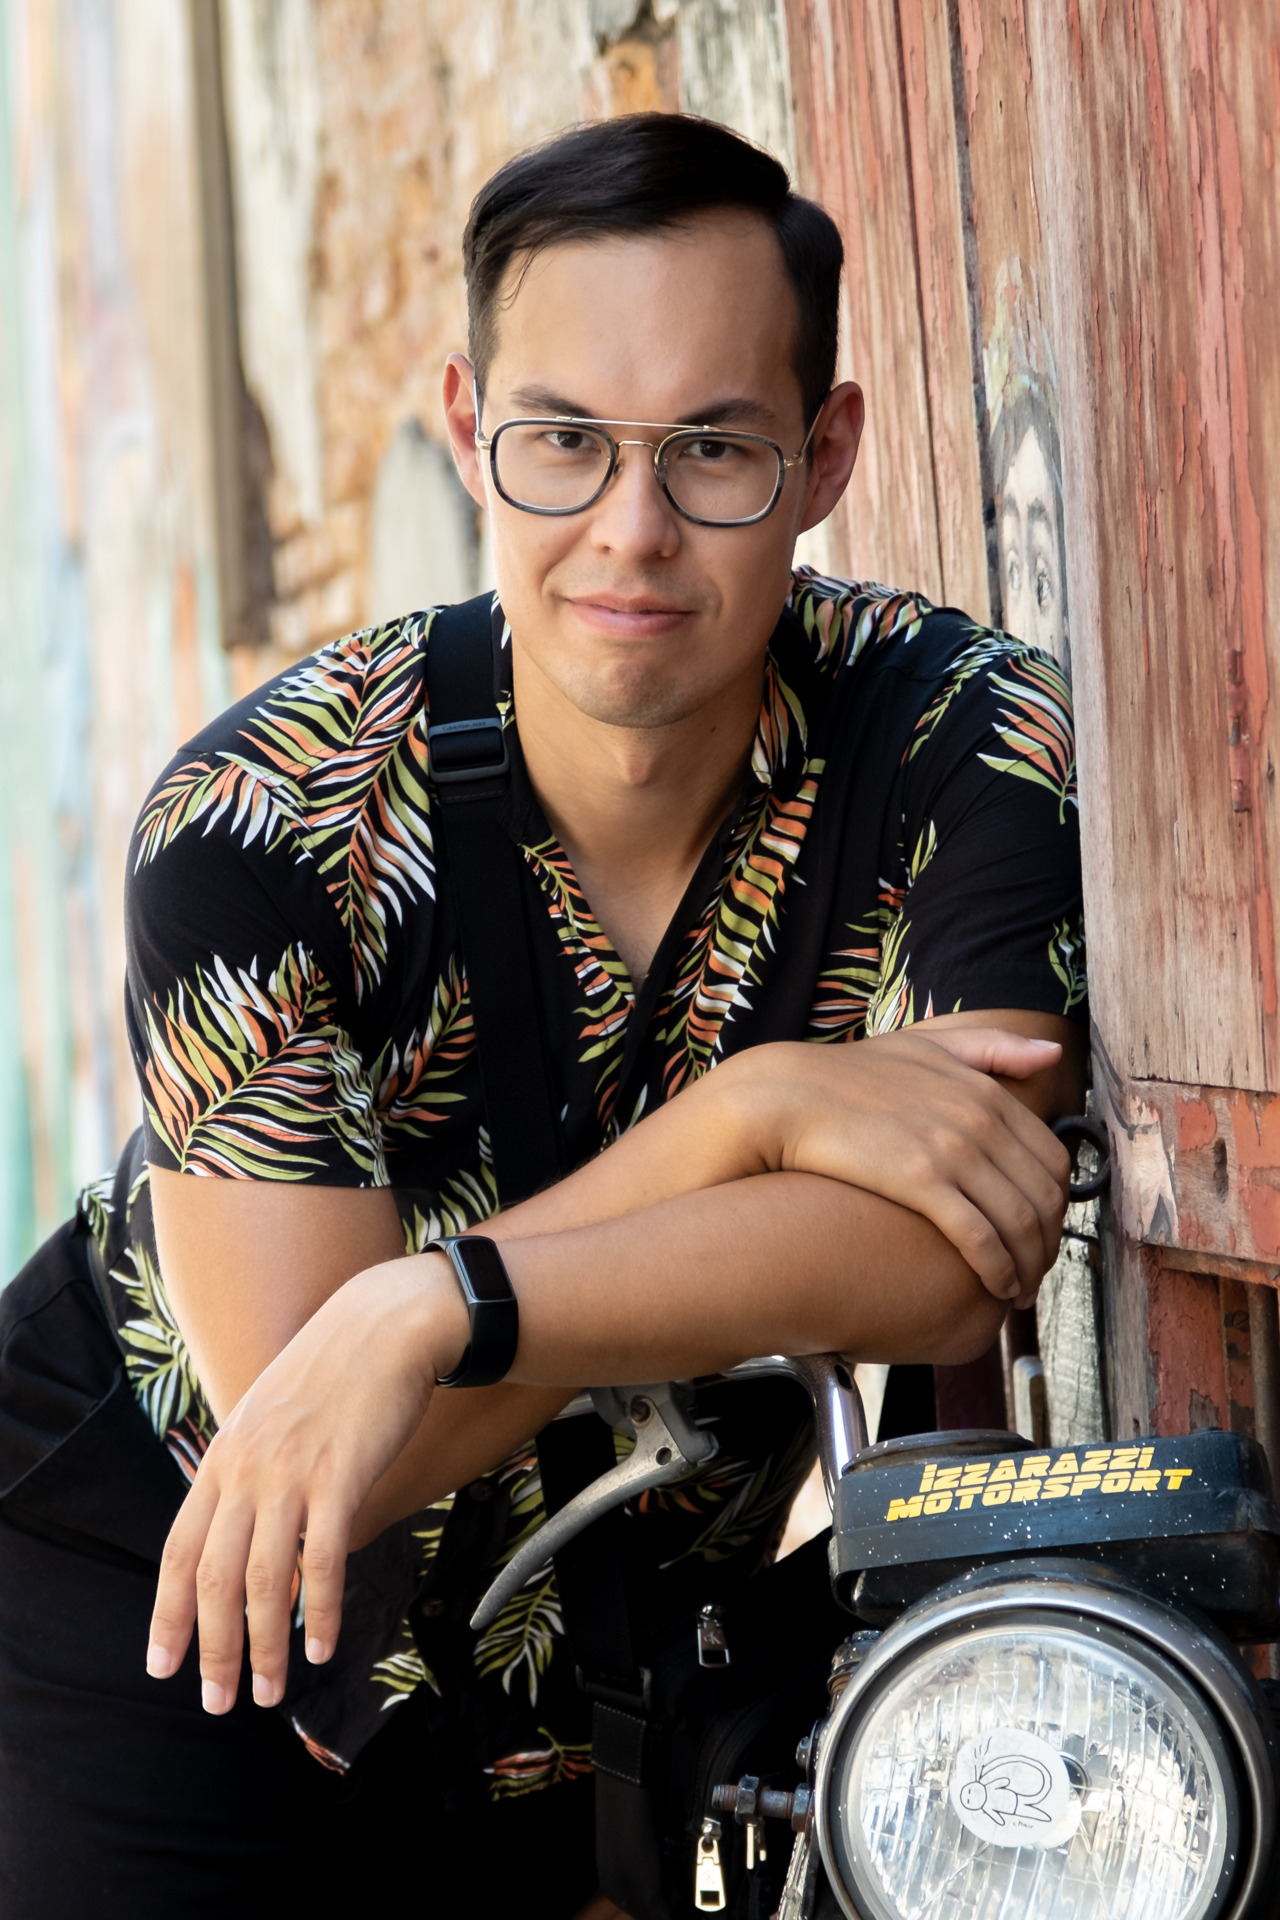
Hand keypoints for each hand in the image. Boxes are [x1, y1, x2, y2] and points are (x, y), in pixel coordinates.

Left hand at [146, 1253, 466, 1712]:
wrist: (386, 1325)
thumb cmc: (333, 1374)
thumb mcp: (267, 1416)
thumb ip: (247, 1469)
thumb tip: (240, 1527)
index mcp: (223, 1459)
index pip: (179, 1552)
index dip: (168, 1615)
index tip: (163, 1665)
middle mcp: (246, 1471)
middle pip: (216, 1580)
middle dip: (212, 1651)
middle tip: (218, 1702)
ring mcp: (292, 1474)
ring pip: (266, 1581)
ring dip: (264, 1646)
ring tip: (269, 1691)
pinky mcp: (341, 1476)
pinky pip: (324, 1560)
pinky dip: (322, 1610)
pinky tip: (324, 1647)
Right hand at [722, 1027, 1070, 1305]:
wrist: (785, 1096)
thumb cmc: (848, 1076)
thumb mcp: (924, 1044)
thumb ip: (991, 1047)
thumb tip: (1052, 1053)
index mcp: (984, 1091)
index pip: (1054, 1158)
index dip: (1059, 1204)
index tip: (1045, 1230)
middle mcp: (978, 1118)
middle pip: (1045, 1196)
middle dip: (1050, 1242)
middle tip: (1038, 1269)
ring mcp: (952, 1149)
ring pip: (1021, 1222)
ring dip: (1030, 1264)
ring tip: (1019, 1289)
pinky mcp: (921, 1182)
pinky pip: (981, 1237)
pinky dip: (999, 1269)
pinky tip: (996, 1288)